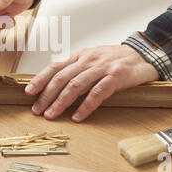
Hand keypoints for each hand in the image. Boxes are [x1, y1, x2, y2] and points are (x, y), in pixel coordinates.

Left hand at [25, 45, 159, 121]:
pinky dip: (85, 106)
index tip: (28, 92)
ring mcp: (102, 68)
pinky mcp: (116, 77)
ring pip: (76, 85)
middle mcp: (88, 60)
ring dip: (61, 102)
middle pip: (61, 78)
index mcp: (80, 56)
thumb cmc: (114, 59)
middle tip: (37, 110)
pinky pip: (97, 93)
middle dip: (46, 95)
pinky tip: (77, 116)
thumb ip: (75, 69)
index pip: (55, 67)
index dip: (40, 79)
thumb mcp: (92, 59)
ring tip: (51, 115)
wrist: (143, 54)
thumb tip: (54, 85)